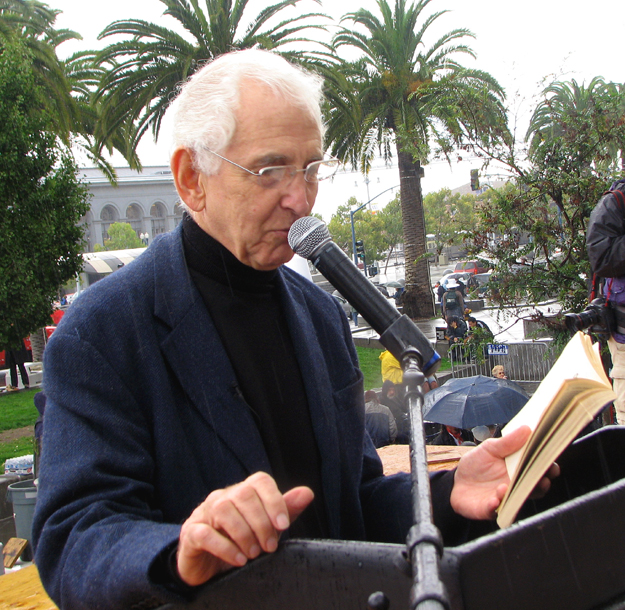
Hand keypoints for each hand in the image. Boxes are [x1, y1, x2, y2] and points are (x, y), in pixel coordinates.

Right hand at [177, 472, 313, 585]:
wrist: (208, 565)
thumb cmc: (241, 541)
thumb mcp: (267, 527)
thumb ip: (285, 510)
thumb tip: (307, 493)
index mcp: (243, 492)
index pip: (260, 481)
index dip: (274, 500)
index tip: (283, 525)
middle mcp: (223, 496)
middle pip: (243, 495)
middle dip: (261, 522)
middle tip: (270, 546)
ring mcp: (204, 513)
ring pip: (223, 510)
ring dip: (243, 533)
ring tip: (254, 553)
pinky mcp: (191, 533)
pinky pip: (205, 533)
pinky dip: (225, 547)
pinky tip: (239, 560)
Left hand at [450, 425, 559, 519]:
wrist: (457, 482)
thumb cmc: (477, 465)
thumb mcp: (489, 448)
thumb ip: (507, 442)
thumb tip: (526, 429)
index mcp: (519, 469)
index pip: (539, 468)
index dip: (549, 466)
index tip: (552, 461)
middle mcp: (517, 486)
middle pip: (536, 486)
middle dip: (541, 482)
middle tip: (541, 477)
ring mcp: (506, 499)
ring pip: (520, 499)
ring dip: (518, 493)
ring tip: (508, 485)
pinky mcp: (491, 509)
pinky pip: (497, 509)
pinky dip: (497, 503)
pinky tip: (494, 497)